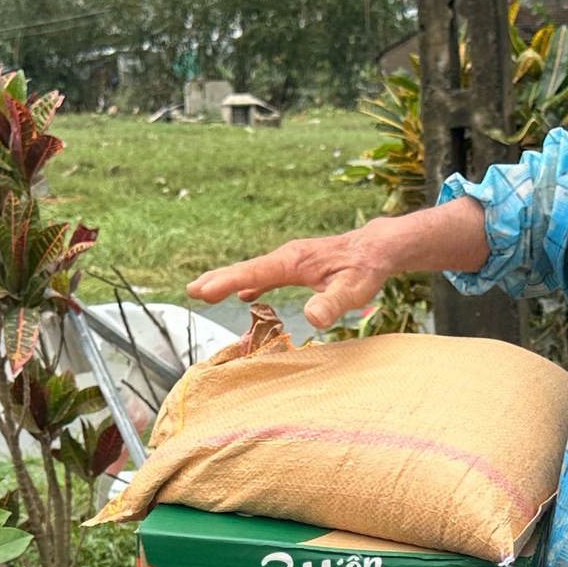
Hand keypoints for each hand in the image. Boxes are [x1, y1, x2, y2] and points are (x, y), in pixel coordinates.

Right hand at [186, 229, 395, 330]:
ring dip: (228, 280)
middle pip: (246, 269)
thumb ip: (331, 304)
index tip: (202, 290)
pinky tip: (242, 295)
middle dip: (217, 278)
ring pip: (253, 271)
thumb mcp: (353, 290)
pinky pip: (266, 275)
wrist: (377, 248)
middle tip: (190, 291)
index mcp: (293, 261)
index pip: (253, 273)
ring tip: (203, 291)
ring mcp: (291, 261)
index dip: (226, 282)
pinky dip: (249, 283)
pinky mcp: (297, 267)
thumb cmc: (365, 268)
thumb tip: (310, 319)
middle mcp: (287, 257)